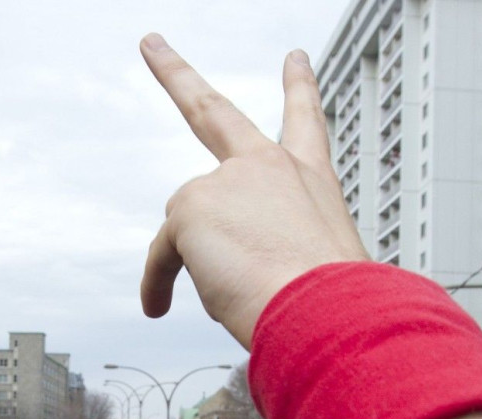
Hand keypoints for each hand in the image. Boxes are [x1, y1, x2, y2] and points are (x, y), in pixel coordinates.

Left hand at [139, 34, 366, 349]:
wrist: (329, 311)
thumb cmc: (330, 306)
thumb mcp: (310, 275)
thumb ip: (271, 256)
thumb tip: (222, 268)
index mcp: (310, 182)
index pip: (304, 125)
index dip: (299, 90)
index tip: (294, 60)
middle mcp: (270, 168)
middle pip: (212, 112)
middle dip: (176, 74)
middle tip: (152, 44)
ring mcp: (228, 180)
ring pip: (188, 228)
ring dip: (195, 268)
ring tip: (234, 294)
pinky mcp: (191, 205)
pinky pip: (162, 254)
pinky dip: (157, 284)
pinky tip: (158, 308)